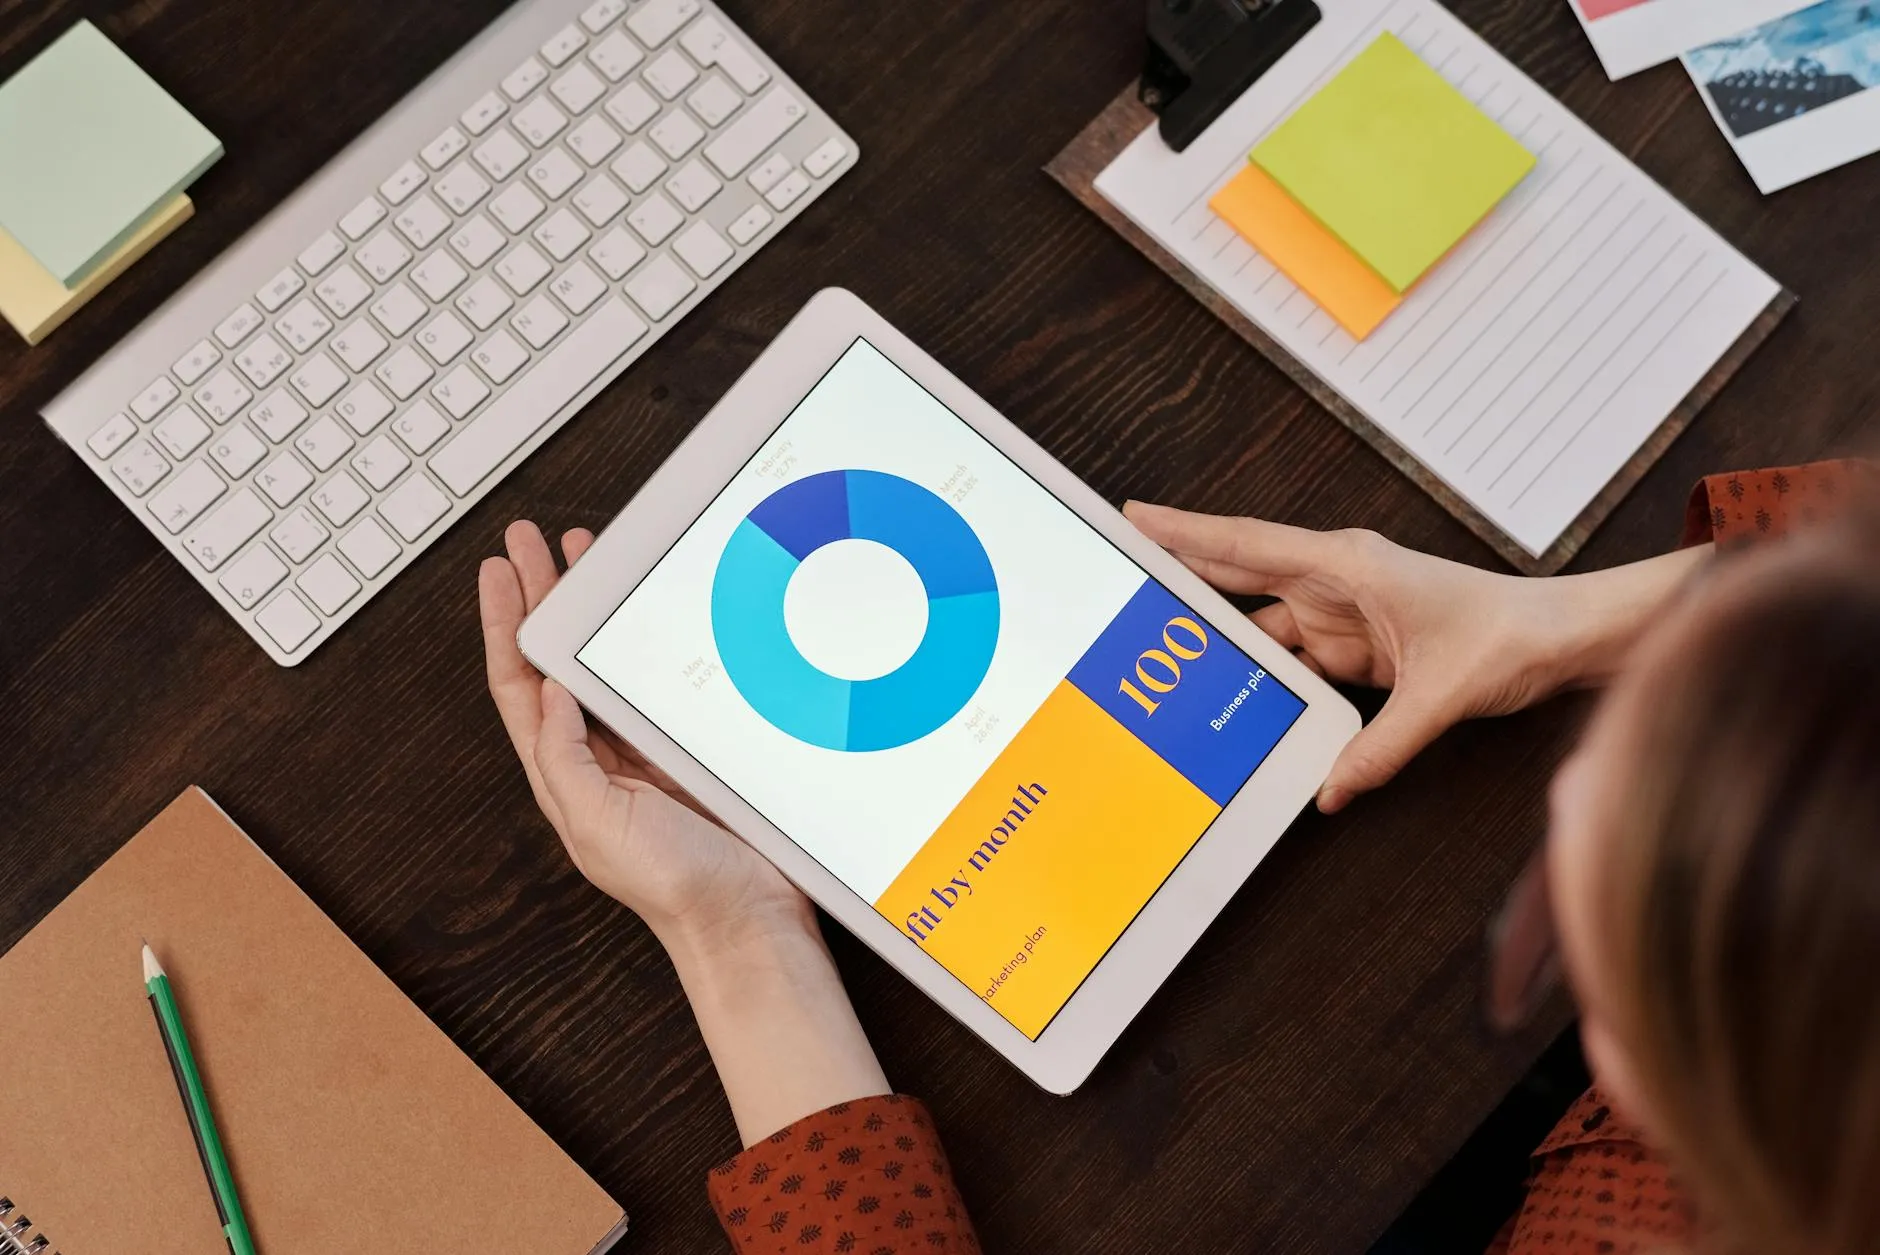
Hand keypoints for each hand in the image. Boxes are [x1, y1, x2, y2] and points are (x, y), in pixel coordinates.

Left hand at [481, 521, 890, 1144]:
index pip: (520, 683)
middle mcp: (599, 757)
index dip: (504, 624)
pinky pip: (658, 678)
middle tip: (533, 540)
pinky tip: (650, 608)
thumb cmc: (675, 887)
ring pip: (608, 659)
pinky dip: (646, 637)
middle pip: (557, 660)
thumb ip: (564, 758)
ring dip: (591, 607)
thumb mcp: (597, 824)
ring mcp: (646, 749)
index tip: (500, 570)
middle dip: (540, 596)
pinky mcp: (692, 747)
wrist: (750, 919)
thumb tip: (549, 688)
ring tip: (584, 554)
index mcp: (564, 774)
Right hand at [1124, 503, 1705, 811]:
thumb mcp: (1444, 693)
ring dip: (1224, 645)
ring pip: (1263, 629)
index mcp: (1349, 565)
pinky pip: (1296, 665)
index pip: (1248, 544)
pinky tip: (1236, 700)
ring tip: (1168, 659)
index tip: (1135, 517)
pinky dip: (1266, 682)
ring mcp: (1344, 618)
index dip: (1186, 532)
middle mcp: (1338, 584)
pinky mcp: (1357, 651)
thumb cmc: (1513, 634)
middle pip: (1241, 580)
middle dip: (1184, 577)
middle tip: (1125, 580)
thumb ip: (1383, 745)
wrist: (1563, 640)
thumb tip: (1332, 787)